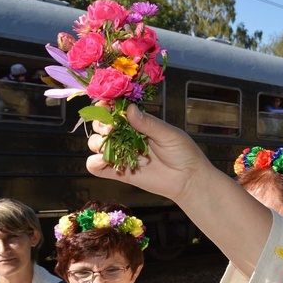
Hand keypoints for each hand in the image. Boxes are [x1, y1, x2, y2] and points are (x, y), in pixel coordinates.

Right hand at [87, 104, 210, 202]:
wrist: (188, 179)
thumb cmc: (183, 152)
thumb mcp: (169, 134)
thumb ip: (148, 123)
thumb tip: (129, 108)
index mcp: (138, 123)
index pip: (116, 111)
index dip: (107, 106)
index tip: (104, 104)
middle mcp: (126, 137)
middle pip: (101, 125)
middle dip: (100, 123)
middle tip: (110, 127)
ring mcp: (121, 154)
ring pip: (96, 144)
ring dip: (96, 142)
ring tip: (108, 143)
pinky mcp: (119, 172)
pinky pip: (97, 167)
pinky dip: (94, 163)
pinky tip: (102, 161)